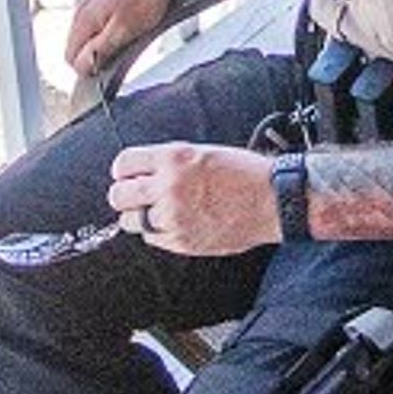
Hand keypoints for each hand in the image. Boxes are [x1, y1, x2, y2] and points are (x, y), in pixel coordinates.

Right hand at [63, 0, 186, 80]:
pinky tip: (132, 15)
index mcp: (82, 18)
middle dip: (98, 51)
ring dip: (106, 36)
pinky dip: (111, 21)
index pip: (70, 57)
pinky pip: (99, 15)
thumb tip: (80, 68)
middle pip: (78, 44)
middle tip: (125, 46)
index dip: (89, 67)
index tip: (109, 66)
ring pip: (89, 29)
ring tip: (131, 29)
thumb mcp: (126, 29)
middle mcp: (80, 5)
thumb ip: (100, 50)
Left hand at [104, 141, 284, 256]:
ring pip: (130, 221)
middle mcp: (170, 187)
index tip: (129, 175)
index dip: (125, 171)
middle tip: (138, 196)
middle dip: (126, 195)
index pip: (123, 163)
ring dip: (140, 215)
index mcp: (174, 158)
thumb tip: (142, 173)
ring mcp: (174, 216)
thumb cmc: (245, 174)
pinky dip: (158, 231)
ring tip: (158, 211)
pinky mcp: (181, 240)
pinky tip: (176, 222)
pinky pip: (151, 237)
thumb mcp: (203, 153)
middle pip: (118, 195)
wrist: (273, 201)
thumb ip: (169, 162)